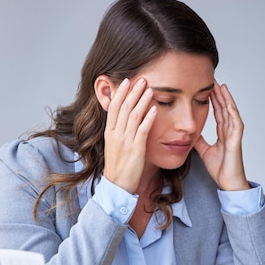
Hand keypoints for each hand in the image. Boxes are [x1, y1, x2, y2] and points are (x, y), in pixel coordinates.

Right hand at [103, 78, 156, 193]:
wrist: (117, 185)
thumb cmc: (118, 167)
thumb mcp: (114, 146)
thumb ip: (119, 131)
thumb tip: (124, 119)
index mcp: (110, 132)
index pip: (114, 107)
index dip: (120, 93)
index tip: (126, 81)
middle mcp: (116, 134)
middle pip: (124, 107)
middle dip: (133, 92)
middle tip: (142, 79)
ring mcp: (126, 141)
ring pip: (133, 116)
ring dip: (142, 100)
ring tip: (150, 89)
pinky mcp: (136, 149)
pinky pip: (142, 130)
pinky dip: (148, 118)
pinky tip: (154, 109)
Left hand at [194, 83, 249, 190]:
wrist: (228, 183)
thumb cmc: (221, 169)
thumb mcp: (204, 152)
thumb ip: (199, 141)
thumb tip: (190, 133)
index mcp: (223, 134)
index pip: (218, 113)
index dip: (213, 101)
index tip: (207, 88)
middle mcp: (230, 132)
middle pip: (224, 109)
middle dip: (219, 95)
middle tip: (213, 81)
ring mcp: (234, 135)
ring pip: (231, 113)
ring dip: (226, 99)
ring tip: (221, 86)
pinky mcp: (236, 141)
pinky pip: (235, 124)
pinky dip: (232, 113)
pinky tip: (228, 104)